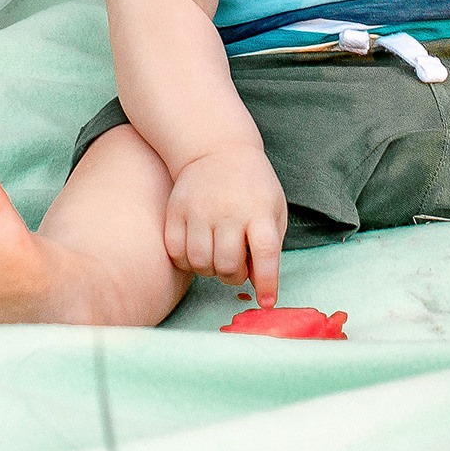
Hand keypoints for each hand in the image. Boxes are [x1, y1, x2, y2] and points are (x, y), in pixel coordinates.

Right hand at [164, 146, 288, 304]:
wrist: (216, 149)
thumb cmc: (252, 186)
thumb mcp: (273, 209)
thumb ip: (269, 246)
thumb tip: (258, 286)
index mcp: (259, 211)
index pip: (266, 253)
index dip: (267, 283)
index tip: (267, 302)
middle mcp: (229, 211)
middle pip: (228, 265)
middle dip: (234, 276)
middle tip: (236, 266)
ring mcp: (199, 210)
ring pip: (200, 263)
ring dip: (210, 271)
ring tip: (216, 258)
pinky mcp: (176, 210)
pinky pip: (176, 252)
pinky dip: (186, 261)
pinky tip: (196, 252)